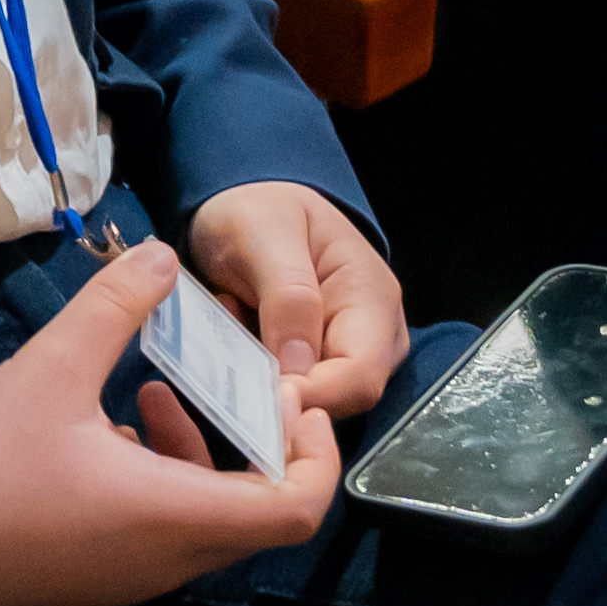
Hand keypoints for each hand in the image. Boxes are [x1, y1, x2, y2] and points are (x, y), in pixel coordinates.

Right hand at [0, 240, 339, 605]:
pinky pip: (163, 532)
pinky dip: (164, 479)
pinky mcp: (98, 577)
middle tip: (238, 382)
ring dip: (203, 454)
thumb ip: (115, 305)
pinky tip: (109, 427)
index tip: (290, 398)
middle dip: (259, 442)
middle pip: (258, 514)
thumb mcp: (53, 365)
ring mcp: (132, 576)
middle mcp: (167, 560)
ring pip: (207, 522)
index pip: (296, 509)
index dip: (316, 454)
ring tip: (156, 391)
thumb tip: (160, 255)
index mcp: (174, 516)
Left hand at [186, 182, 407, 419]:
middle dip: (281, 386)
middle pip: (340, 399)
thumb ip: (287, 297)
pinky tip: (237, 332)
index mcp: (372, 298)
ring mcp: (348, 354)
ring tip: (233, 319)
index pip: (359, 377)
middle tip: (233, 337)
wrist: (248, 204)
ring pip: (312, 400)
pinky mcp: (319, 367)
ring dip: (264, 376)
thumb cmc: (260, 211)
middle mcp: (374, 336)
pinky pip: (291, 392)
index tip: (259, 391)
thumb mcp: (264, 234)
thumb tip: (299, 371)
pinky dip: (258, 374)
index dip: (313, 396)